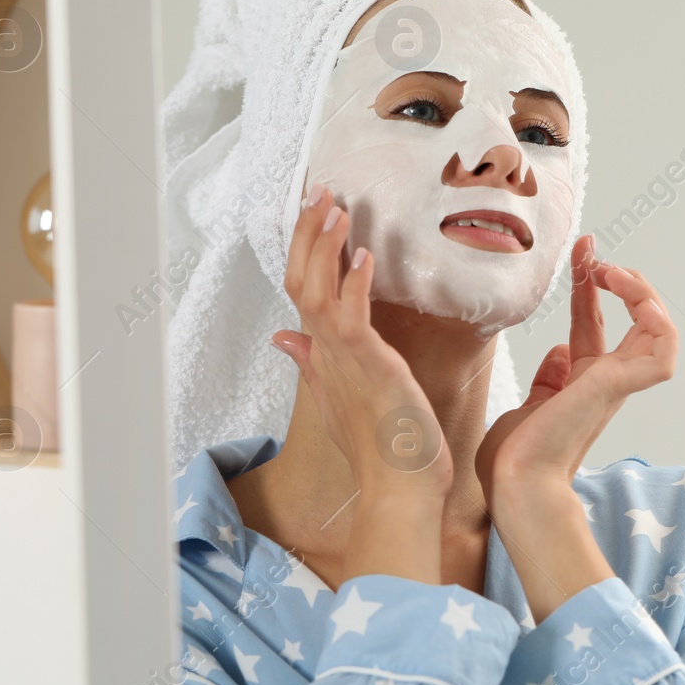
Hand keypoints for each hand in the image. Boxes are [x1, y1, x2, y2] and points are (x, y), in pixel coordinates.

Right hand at [272, 184, 448, 582]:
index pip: (304, 291)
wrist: (399, 491)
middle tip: (317, 193)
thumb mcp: (343, 398)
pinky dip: (354, 285)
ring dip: (324, 247)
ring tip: (334, 207)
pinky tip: (362, 255)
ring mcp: (344, 360)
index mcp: (325, 356)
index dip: (305, 250)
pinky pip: (351, 319)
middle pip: (302, 282)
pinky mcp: (368, 368)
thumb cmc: (384, 450)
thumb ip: (313, 363)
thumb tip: (285, 336)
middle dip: (307, 235)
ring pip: (317, 292)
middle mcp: (327, 355)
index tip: (315, 213)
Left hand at [477, 235, 675, 497]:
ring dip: (642, 293)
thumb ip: (547, 381)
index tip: (582, 250)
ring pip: (660, 331)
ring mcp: (616, 384)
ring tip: (612, 272)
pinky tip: (635, 298)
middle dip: (621, 278)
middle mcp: (606, 381)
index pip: (595, 322)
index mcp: (584, 384)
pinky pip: (661, 351)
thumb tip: (558, 351)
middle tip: (594, 256)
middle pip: (633, 318)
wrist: (514, 485)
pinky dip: (658, 321)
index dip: (589, 285)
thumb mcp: (528, 407)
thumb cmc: (514, 460)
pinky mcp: (617, 386)